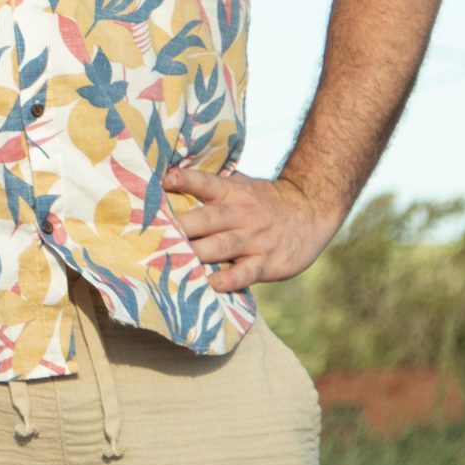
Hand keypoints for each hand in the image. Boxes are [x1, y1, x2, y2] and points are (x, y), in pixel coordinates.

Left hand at [163, 165, 338, 292]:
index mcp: (232, 192)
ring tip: (174, 260)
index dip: (186, 180)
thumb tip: (169, 180)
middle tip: (152, 235)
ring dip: (198, 253)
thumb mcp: (241, 185)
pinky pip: (246, 272)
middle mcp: (242, 213)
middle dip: (181, 226)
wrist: (312, 209)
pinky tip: (212, 284)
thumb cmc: (264, 200)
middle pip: (207, 219)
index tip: (165, 179)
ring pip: (222, 246)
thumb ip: (211, 186)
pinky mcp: (267, 262)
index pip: (206, 183)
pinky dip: (230, 279)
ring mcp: (255, 239)